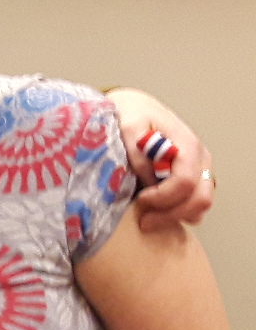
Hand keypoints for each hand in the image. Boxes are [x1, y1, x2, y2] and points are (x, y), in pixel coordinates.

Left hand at [105, 88, 214, 231]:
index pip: (185, 182)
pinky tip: (155, 212)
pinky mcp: (192, 177)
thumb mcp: (128, 128)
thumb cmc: (132, 115)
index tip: (140, 200)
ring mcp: (199, 169)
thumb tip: (149, 182)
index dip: (163, 197)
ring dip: (175, 217)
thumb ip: (138, 154)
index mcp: (187, 146)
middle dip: (172, 215)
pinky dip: (177, 213)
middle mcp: (200, 159)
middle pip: (200, 199)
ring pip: (199, 205)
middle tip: (144, 222)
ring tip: (148, 219)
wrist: (135, 108)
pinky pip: (193, 203)